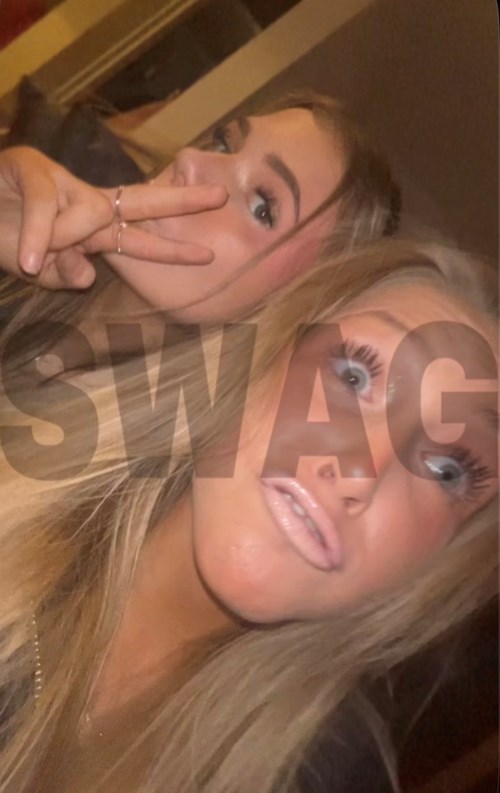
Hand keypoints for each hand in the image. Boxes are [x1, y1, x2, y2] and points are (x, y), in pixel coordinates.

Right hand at [0, 146, 226, 289]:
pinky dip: (35, 237)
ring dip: (59, 241)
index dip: (171, 248)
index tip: (207, 254)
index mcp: (90, 228)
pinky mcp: (32, 168)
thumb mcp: (38, 269)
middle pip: (142, 200)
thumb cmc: (3, 238)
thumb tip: (87, 275)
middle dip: (182, 200)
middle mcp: (84, 202)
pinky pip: (46, 208)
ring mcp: (63, 182)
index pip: (138, 236)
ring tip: (27, 256)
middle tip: (221, 196)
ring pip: (89, 214)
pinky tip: (25, 260)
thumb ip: (63, 274)